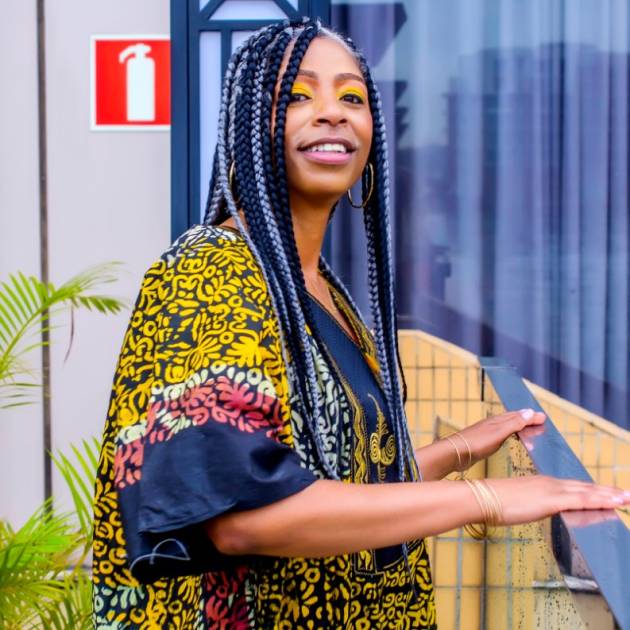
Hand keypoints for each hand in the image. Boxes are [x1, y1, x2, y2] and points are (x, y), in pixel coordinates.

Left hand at [454, 408, 545, 468]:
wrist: (455, 452)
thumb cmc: (476, 443)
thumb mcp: (499, 433)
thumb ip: (514, 423)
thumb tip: (530, 411)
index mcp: (498, 420)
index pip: (518, 415)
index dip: (531, 417)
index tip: (544, 418)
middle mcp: (493, 424)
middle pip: (513, 419)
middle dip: (527, 420)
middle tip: (540, 422)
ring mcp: (487, 432)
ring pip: (507, 427)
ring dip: (519, 427)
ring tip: (529, 431)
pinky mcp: (483, 442)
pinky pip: (502, 435)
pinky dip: (511, 435)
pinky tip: (509, 439)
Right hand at [484, 476, 629, 525]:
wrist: (482, 497)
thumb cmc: (491, 501)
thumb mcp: (513, 501)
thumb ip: (525, 503)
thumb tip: (528, 509)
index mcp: (540, 483)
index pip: (571, 487)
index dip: (589, 490)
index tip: (604, 492)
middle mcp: (549, 483)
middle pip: (583, 487)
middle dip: (605, 491)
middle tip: (624, 494)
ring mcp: (552, 490)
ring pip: (587, 492)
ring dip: (608, 494)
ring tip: (626, 498)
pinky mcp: (552, 500)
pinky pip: (582, 500)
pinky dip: (600, 500)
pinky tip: (614, 503)